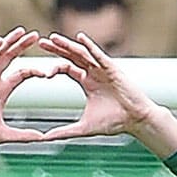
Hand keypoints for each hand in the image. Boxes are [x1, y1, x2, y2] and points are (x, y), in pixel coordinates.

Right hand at [0, 27, 48, 161]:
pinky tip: (0, 42)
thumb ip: (22, 135)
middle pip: (10, 57)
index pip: (21, 74)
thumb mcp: (2, 134)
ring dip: (8, 42)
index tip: (48, 72)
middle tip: (36, 35)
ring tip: (22, 32)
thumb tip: (43, 138)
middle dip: (22, 46)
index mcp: (2, 90)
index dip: (34, 70)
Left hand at [38, 32, 176, 157]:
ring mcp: (103, 69)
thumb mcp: (83, 127)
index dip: (54, 67)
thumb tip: (44, 138)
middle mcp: (94, 72)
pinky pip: (99, 54)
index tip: (42, 72)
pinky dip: (90, 46)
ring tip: (54, 38)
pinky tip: (80, 38)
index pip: (67, 68)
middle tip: (41, 42)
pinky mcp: (113, 68)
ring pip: (83, 52)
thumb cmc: (114, 122)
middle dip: (57, 49)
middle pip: (72, 56)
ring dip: (68, 45)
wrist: (135, 120)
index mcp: (87, 82)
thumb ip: (64, 131)